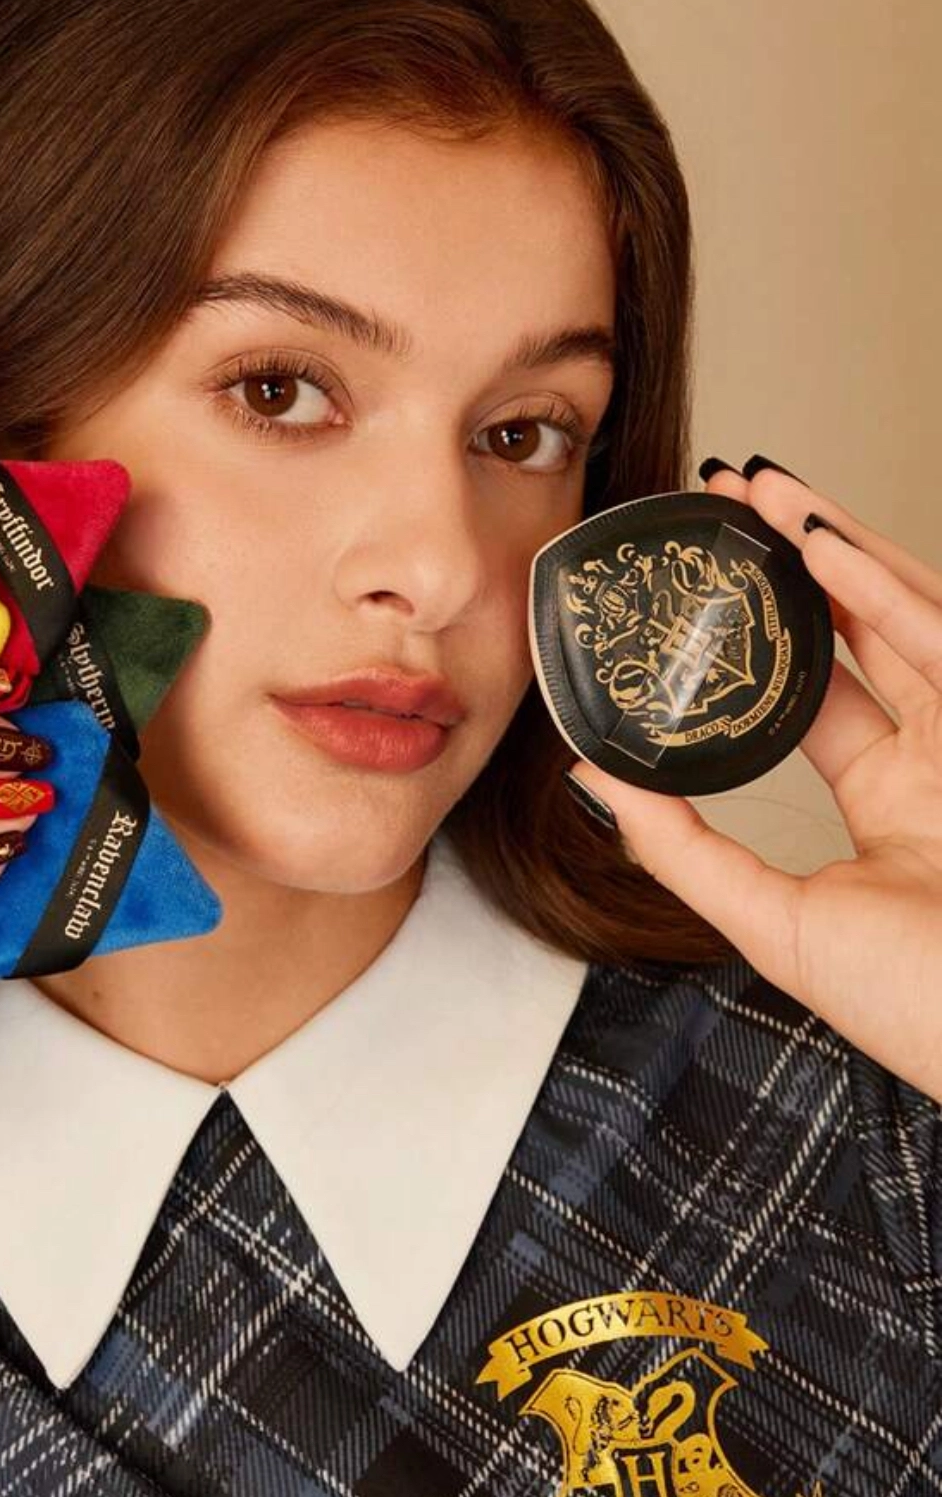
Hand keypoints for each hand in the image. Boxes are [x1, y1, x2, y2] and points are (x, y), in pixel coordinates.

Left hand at [566, 457, 941, 1102]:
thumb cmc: (923, 1010)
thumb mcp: (778, 924)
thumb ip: (685, 850)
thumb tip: (589, 779)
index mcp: (892, 798)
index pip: (823, 686)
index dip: (769, 629)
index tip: (708, 580)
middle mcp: (939, 753)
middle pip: (867, 627)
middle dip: (801, 559)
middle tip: (729, 496)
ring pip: (907, 611)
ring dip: (835, 544)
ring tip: (759, 487)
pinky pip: (940, 644)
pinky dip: (880, 593)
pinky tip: (818, 547)